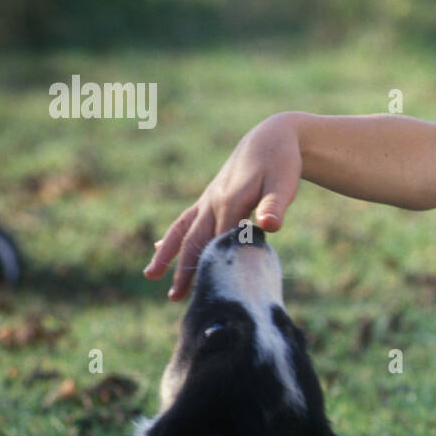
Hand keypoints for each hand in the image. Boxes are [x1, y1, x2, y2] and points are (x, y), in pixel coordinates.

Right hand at [143, 112, 302, 299]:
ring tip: (151, 275)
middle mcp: (213, 203)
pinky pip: (186, 219)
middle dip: (186, 269)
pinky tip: (161, 249)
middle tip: (175, 298)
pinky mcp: (210, 198)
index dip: (213, 268)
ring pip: (183, 231)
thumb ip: (275, 205)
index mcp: (230, 204)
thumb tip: (271, 226)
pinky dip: (174, 236)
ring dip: (169, 254)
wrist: (270, 137)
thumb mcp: (284, 182)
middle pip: (196, 242)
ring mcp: (208, 200)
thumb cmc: (281, 162)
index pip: (218, 244)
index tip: (208, 294)